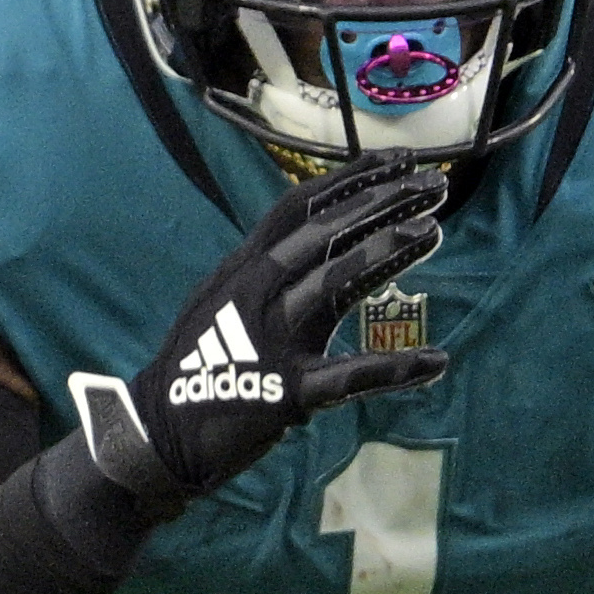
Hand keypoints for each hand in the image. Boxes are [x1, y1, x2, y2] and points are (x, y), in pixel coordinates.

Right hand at [62, 157, 452, 519]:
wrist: (158, 433)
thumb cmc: (200, 365)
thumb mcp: (223, 300)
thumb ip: (266, 270)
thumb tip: (318, 238)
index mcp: (243, 268)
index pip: (300, 206)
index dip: (351, 179)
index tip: (399, 160)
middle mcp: (254, 291)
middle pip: (324, 232)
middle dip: (380, 201)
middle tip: (432, 184)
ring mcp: (270, 340)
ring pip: (332, 283)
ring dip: (384, 253)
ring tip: (430, 229)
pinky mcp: (284, 392)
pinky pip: (347, 377)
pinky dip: (393, 370)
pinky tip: (435, 361)